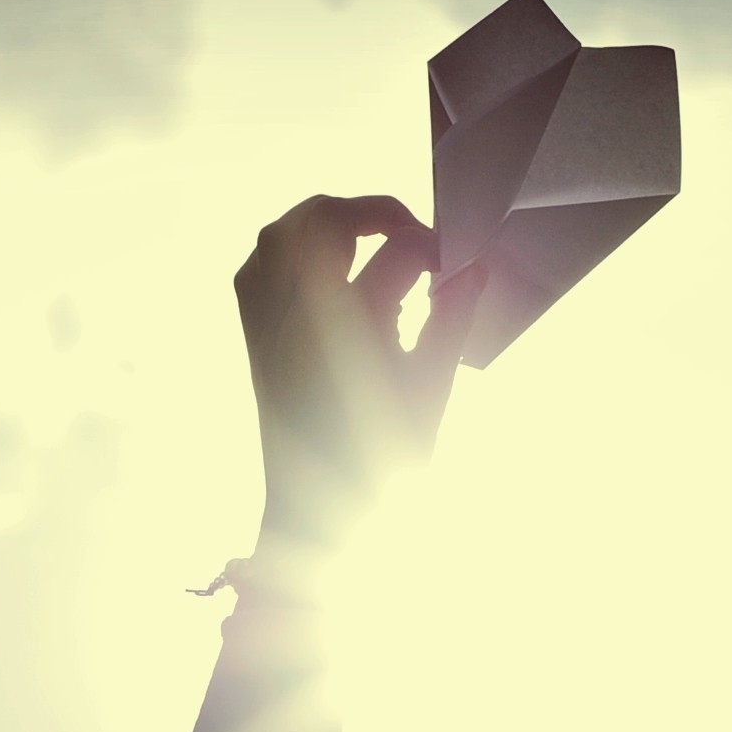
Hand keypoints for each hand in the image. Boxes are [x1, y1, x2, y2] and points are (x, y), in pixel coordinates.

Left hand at [235, 194, 484, 554]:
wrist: (317, 517)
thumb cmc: (380, 463)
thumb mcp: (430, 389)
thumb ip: (452, 320)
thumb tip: (475, 267)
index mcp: (341, 320)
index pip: (390, 248)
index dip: (424, 240)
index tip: (451, 259)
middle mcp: (293, 312)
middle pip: (321, 219)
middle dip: (372, 214)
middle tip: (414, 241)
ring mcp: (267, 324)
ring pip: (281, 235)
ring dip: (327, 226)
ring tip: (372, 247)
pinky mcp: (255, 340)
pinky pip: (258, 270)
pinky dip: (289, 254)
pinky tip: (328, 274)